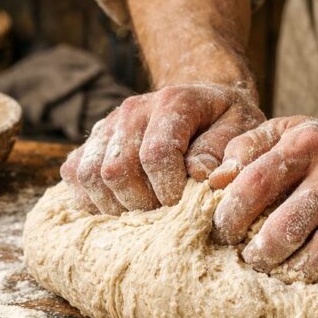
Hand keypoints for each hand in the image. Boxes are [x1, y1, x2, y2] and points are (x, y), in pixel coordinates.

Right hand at [60, 83, 263, 214]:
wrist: (203, 103)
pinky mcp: (91, 143)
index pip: (157, 155)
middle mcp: (132, 110)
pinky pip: (74, 176)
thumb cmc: (225, 122)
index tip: (186, 205)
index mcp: (173, 102)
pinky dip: (92, 200)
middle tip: (166, 215)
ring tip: (146, 213)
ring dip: (116, 206)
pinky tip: (121, 207)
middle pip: (117, 170)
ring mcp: (107, 126)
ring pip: (90, 176)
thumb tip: (201, 177)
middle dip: (143, 204)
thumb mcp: (243, 128)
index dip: (169, 191)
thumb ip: (225, 151)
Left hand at [209, 117, 317, 282]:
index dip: (233, 212)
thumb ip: (246, 149)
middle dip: (265, 250)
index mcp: (306, 144)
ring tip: (285, 277)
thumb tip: (213, 180)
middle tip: (252, 263)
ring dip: (303, 269)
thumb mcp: (286, 133)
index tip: (223, 233)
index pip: (258, 181)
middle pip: (294, 220)